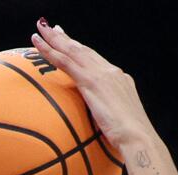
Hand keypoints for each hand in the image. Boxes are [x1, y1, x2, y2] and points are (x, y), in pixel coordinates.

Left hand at [32, 19, 153, 155]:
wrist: (138, 138)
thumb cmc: (130, 141)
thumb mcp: (118, 125)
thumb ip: (107, 120)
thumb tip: (98, 129)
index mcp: (119, 80)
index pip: (96, 61)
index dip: (82, 51)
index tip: (71, 42)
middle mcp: (111, 72)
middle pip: (84, 51)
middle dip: (67, 39)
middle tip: (52, 28)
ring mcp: (102, 75)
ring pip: (73, 51)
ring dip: (55, 39)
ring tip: (40, 29)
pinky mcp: (92, 82)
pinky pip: (66, 63)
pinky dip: (51, 52)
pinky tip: (39, 46)